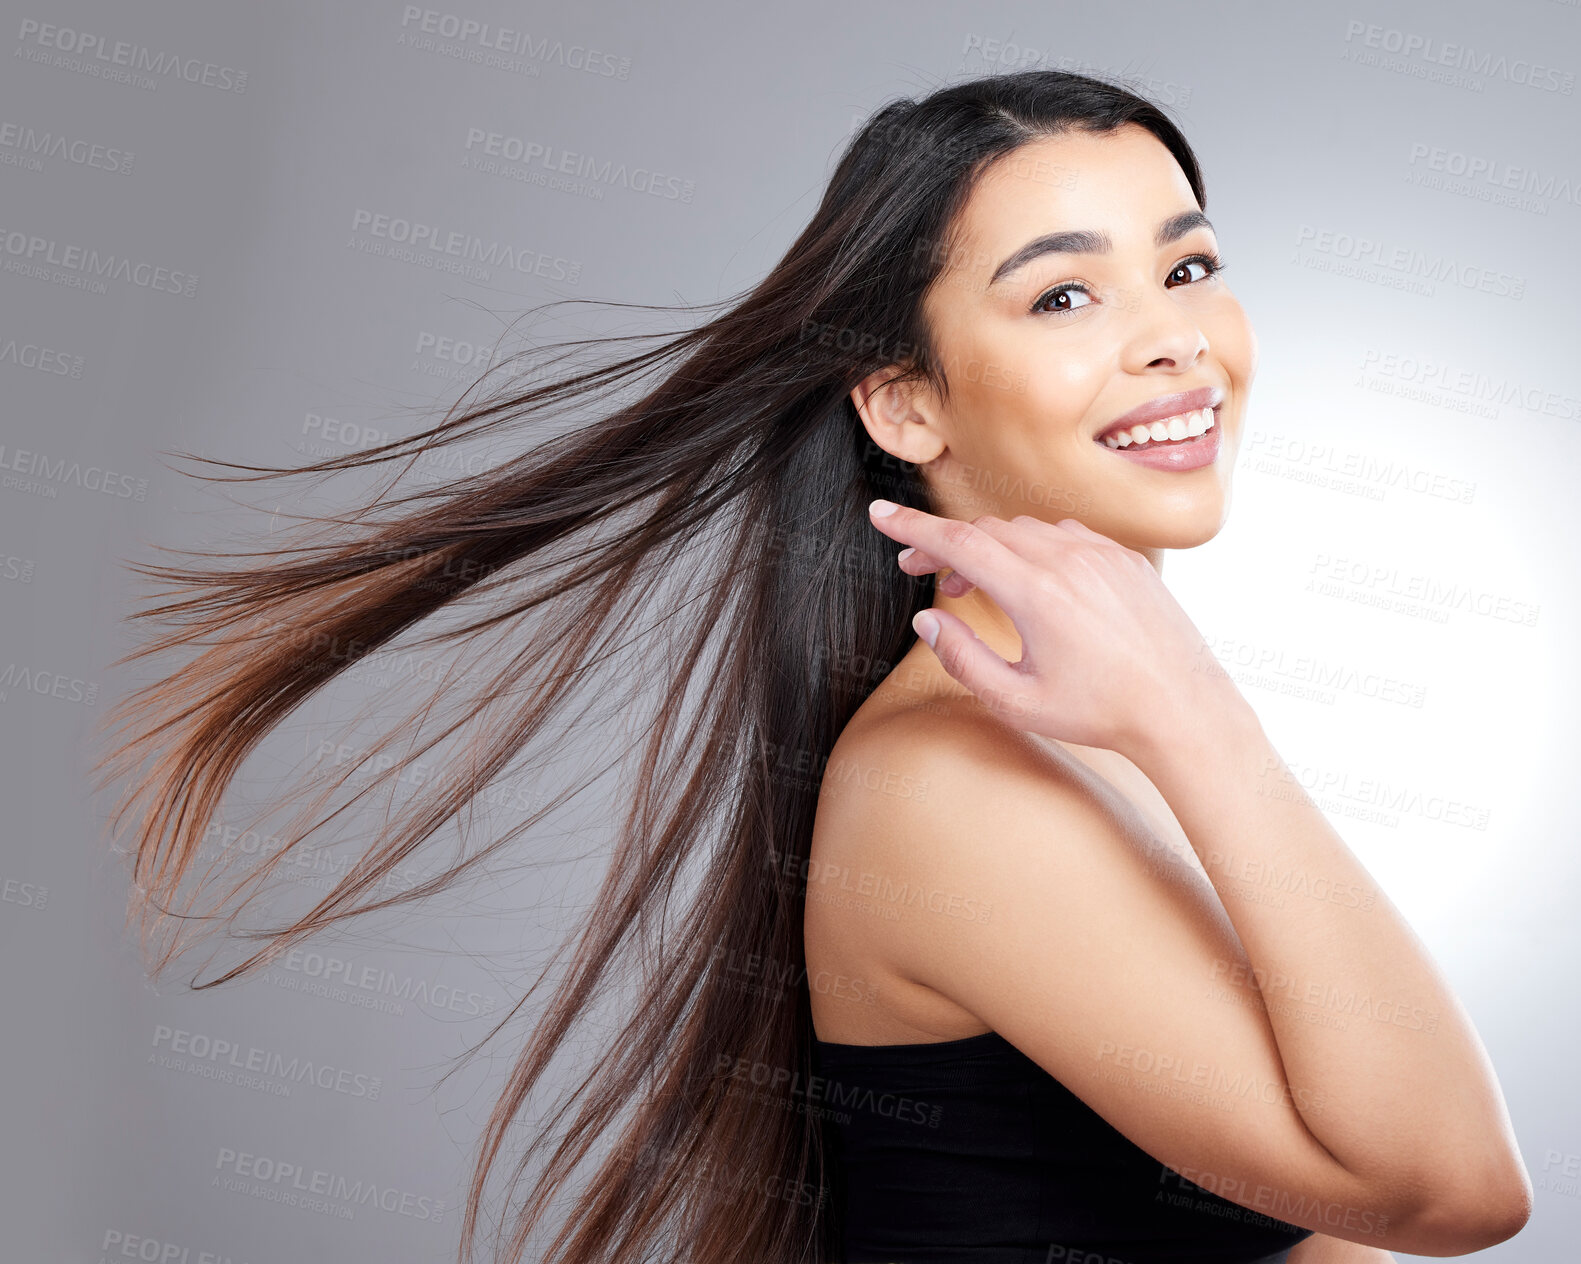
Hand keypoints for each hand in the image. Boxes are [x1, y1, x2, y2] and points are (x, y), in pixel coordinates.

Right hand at [867, 499, 1240, 756]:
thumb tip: (927, 620)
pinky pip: (1065, 535)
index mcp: (1036, 592)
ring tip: (971, 587)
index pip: (958, 543)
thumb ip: (963, 658)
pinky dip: (1032, 547)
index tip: (880, 515)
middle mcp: (1068, 560)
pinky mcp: (1124, 559)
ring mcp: (1101, 554)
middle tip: (917, 570)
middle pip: (985, 530)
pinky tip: (1028, 582)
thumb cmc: (1100, 713)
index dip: (911, 528)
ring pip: (1025, 529)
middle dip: (944, 544)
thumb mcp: (1017, 701)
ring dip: (988, 547)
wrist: (1183, 709)